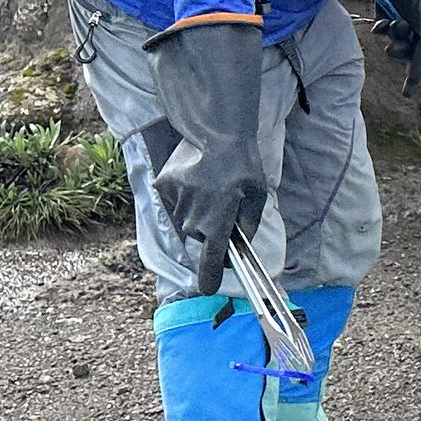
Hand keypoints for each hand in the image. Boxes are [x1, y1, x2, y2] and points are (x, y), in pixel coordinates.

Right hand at [144, 17, 271, 290]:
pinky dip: (182, 195)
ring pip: (185, 219)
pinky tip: (194, 177)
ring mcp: (176, 203)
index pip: (211, 260)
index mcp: (219, 223)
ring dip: (196, 210)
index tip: (208, 288)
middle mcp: (194, 218)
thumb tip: (240, 241)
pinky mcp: (164, 186)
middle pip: (199, 236)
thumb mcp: (257, 195)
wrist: (217, 131)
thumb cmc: (244, 165)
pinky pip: (173, 201)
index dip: (210, 277)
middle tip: (222, 203)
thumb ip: (248, 223)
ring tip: (209, 186)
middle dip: (210, 227)